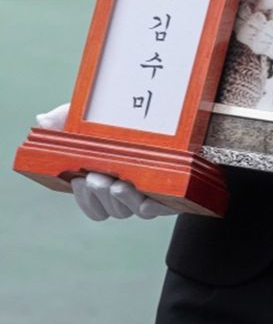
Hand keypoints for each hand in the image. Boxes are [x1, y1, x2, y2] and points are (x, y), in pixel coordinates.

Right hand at [36, 104, 174, 220]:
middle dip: (100, 196)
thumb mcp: (98, 115)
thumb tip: (42, 120)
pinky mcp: (174, 193)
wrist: (179, 114)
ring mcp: (151, 193)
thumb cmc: (130, 118)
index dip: (84, 198)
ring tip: (118, 184)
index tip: (77, 178)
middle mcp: (129, 191)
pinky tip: (145, 196)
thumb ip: (68, 118)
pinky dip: (149, 205)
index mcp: (109, 180)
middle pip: (110, 210)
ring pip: (131, 210)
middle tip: (97, 178)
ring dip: (122, 200)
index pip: (92, 204)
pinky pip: (160, 207)